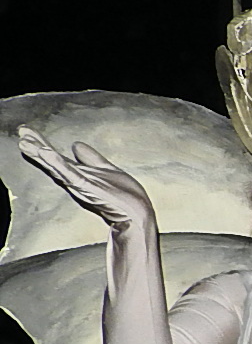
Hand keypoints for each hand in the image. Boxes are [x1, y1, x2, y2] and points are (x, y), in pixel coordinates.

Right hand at [17, 127, 154, 229]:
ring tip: (26, 142)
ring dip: (41, 153)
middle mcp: (75, 179)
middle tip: (21, 131)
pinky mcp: (87, 187)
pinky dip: (58, 163)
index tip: (26, 130)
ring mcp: (80, 183)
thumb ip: (90, 158)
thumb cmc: (123, 195)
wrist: (137, 213)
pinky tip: (47, 153)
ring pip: (57, 166)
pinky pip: (71, 174)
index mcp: (78, 173)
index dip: (41, 144)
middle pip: (52, 160)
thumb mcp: (105, 169)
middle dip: (36, 146)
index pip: (56, 157)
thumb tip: (76, 144)